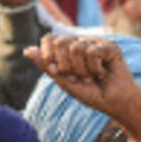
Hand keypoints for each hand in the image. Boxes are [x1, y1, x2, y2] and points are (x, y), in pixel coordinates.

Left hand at [26, 35, 140, 141]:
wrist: (114, 103)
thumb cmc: (90, 92)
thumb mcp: (63, 81)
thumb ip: (46, 65)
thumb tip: (26, 50)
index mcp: (68, 48)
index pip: (49, 39)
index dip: (48, 55)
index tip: (57, 70)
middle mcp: (81, 41)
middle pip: (60, 42)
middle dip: (67, 66)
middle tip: (79, 77)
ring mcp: (96, 42)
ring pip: (76, 47)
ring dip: (82, 70)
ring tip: (92, 76)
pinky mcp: (110, 45)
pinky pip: (93, 51)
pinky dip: (95, 68)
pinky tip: (103, 72)